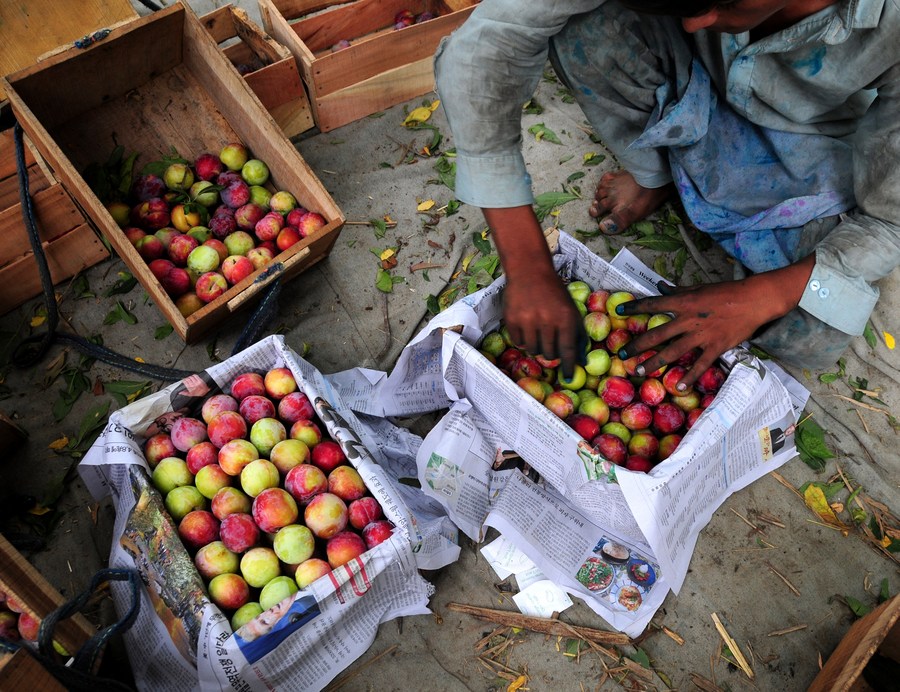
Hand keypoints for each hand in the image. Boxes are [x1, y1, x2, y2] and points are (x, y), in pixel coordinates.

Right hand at [483, 205, 586, 376]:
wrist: (530, 271)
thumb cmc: (555, 293)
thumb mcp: (572, 310)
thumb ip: (578, 334)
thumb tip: (582, 360)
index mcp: (565, 319)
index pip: (568, 350)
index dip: (568, 366)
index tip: (568, 377)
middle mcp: (547, 321)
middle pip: (549, 353)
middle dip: (551, 353)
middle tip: (550, 344)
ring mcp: (527, 321)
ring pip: (533, 350)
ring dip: (537, 346)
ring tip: (538, 333)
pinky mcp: (512, 320)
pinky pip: (519, 342)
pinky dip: (524, 339)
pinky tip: (527, 327)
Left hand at [616, 256, 814, 388]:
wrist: (755, 300)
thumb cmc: (725, 292)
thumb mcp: (699, 289)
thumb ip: (678, 292)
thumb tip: (660, 287)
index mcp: (684, 302)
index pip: (654, 304)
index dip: (635, 306)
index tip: (619, 310)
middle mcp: (689, 319)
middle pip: (657, 334)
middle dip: (638, 345)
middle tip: (622, 354)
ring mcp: (702, 334)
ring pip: (673, 351)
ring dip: (654, 362)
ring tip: (639, 371)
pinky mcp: (716, 346)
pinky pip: (700, 364)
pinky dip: (689, 377)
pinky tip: (678, 386)